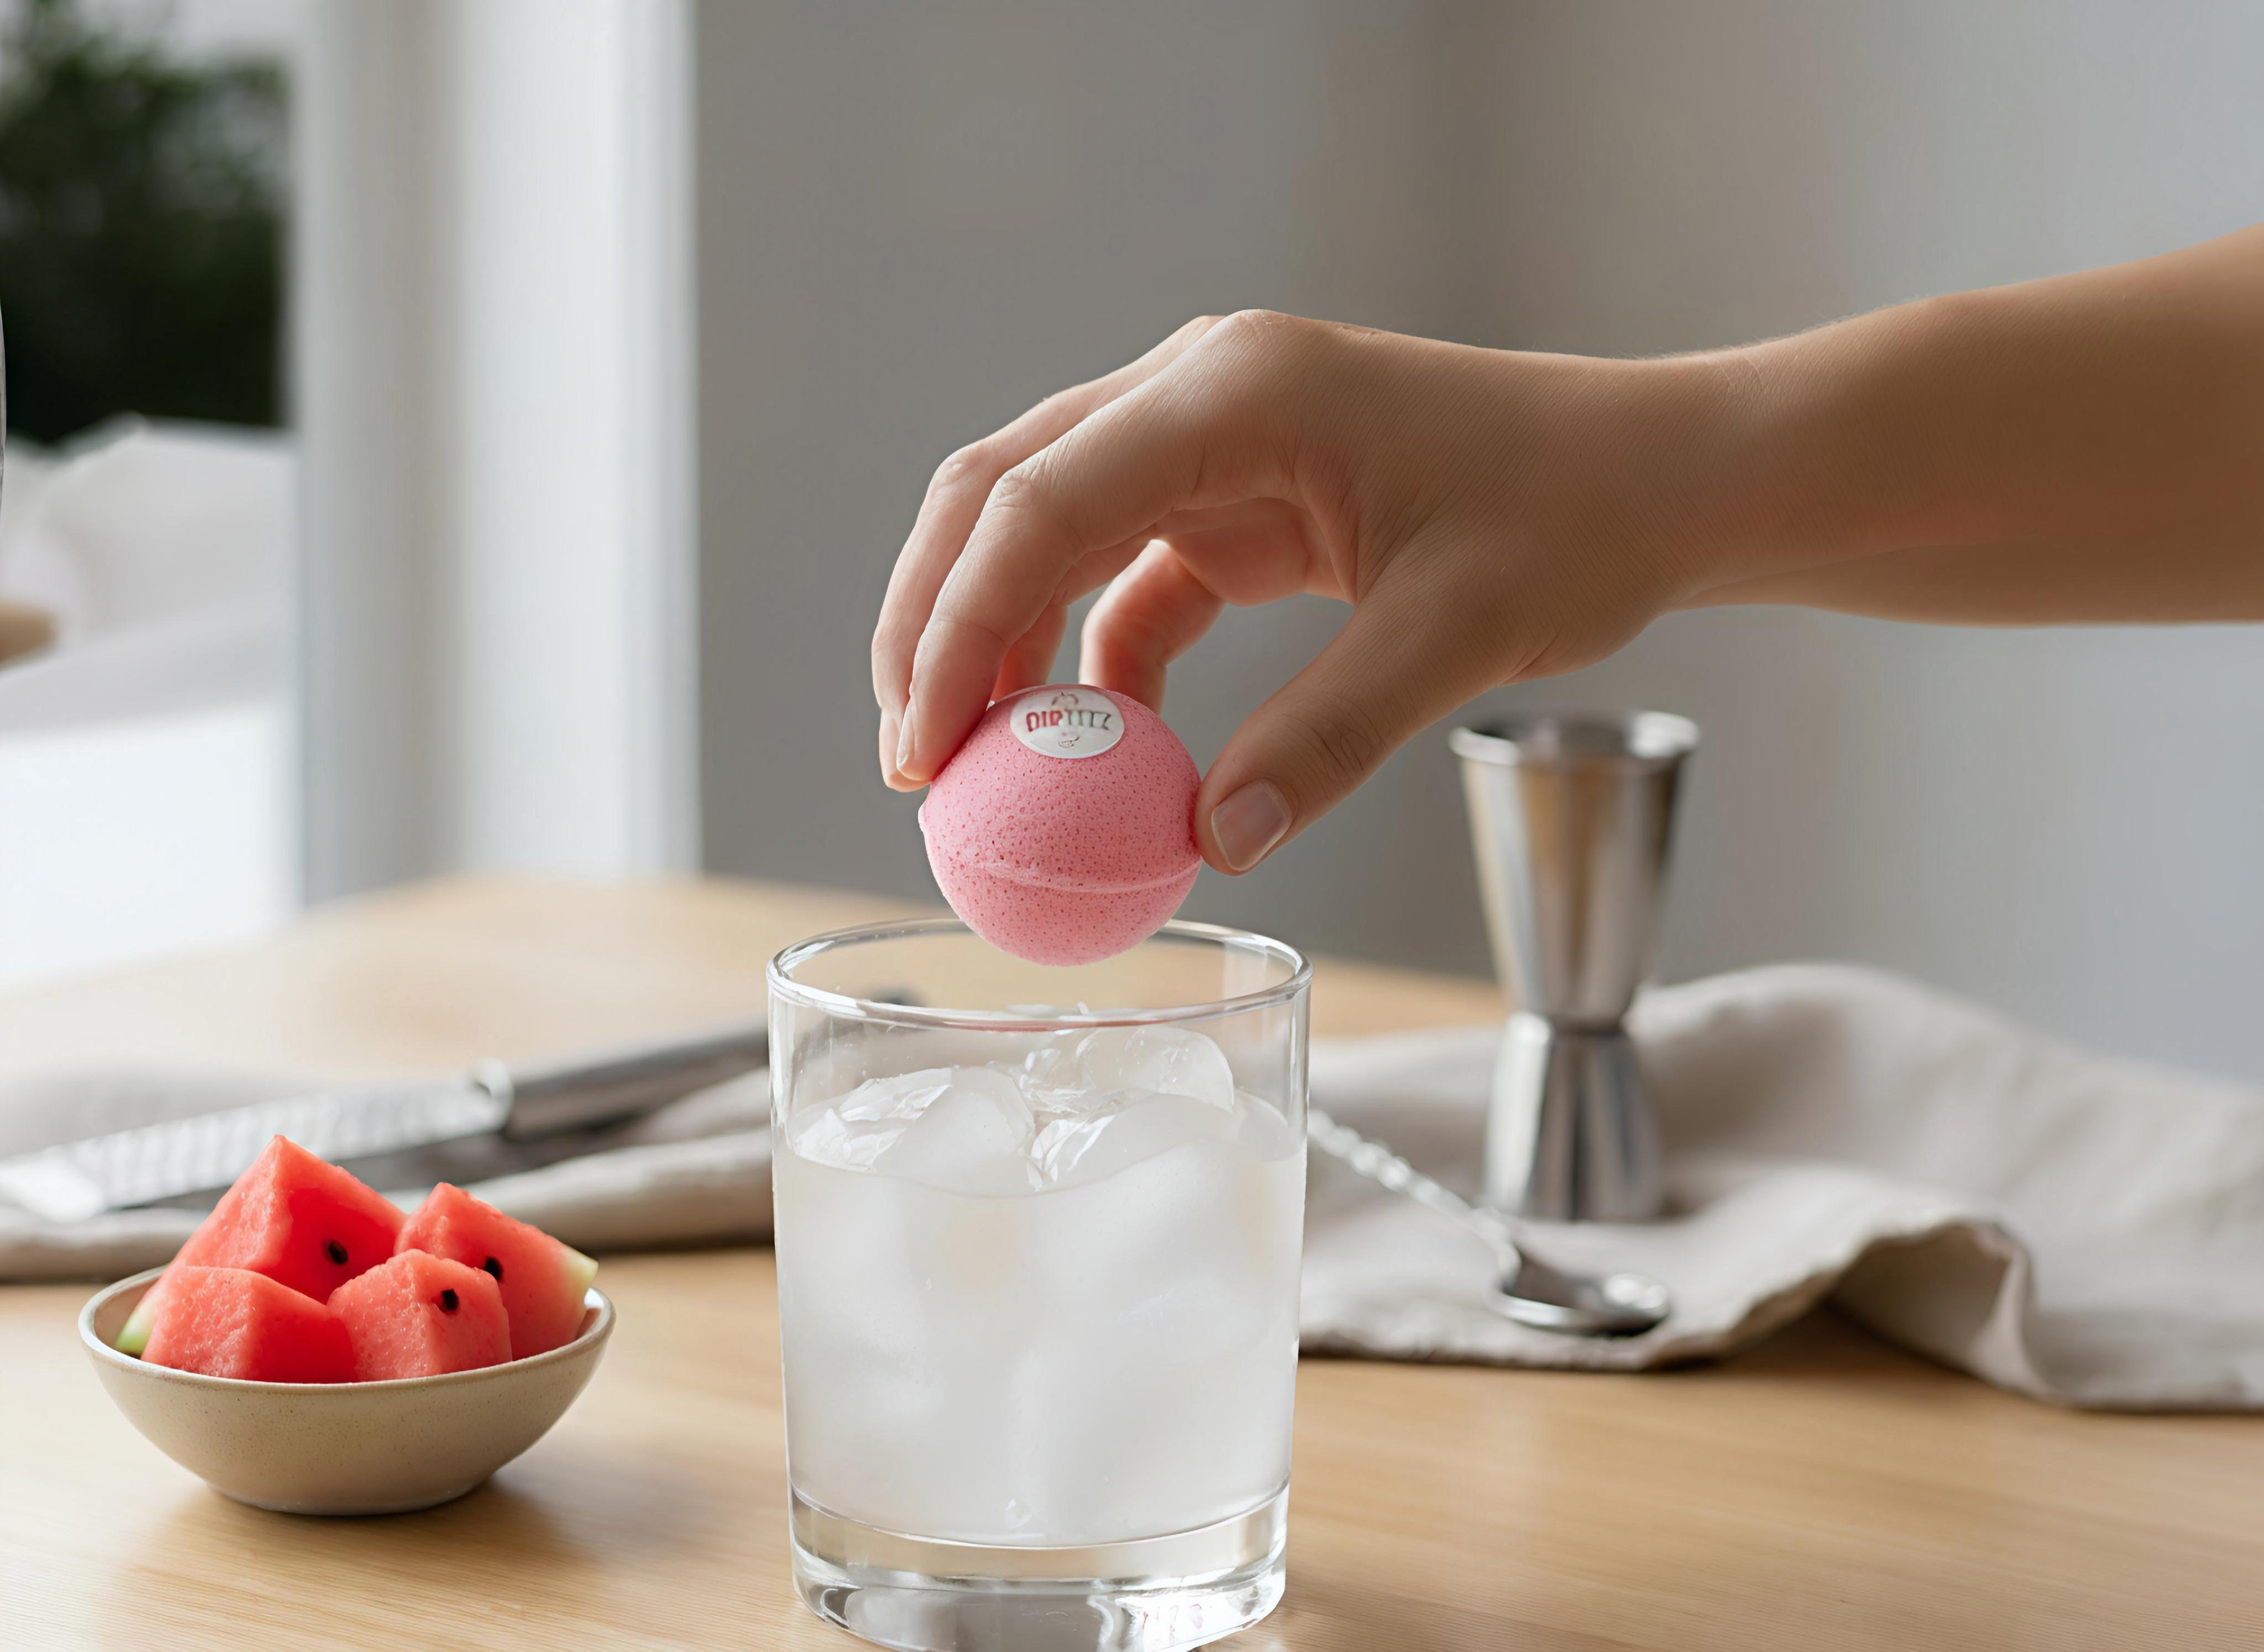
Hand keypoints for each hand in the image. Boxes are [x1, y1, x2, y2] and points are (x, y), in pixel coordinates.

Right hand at [870, 311, 1730, 871]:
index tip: (923, 750)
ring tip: (984, 769)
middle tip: (915, 763)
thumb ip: (1328, 736)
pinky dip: (1096, 661)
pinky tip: (1105, 746)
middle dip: (938, 625)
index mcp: (1238, 390)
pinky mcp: (1237, 494)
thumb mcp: (1457, 633)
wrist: (1657, 474)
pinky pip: (1126, 575)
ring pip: (1046, 531)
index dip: (957, 627)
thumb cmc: (1577, 518)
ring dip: (1003, 645)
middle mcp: (1201, 390)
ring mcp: (1211, 436)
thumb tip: (1209, 840)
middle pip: (1003, 495)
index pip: (1040, 502)